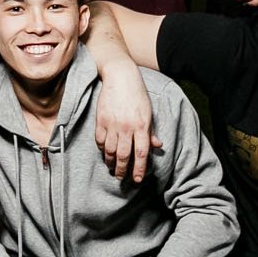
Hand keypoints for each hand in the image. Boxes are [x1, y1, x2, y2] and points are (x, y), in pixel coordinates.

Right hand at [93, 65, 159, 183]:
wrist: (121, 77)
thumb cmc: (137, 95)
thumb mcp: (148, 112)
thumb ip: (150, 132)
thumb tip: (157, 146)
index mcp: (142, 126)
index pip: (141, 153)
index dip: (139, 169)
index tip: (137, 179)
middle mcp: (127, 127)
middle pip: (124, 156)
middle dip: (123, 170)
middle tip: (121, 177)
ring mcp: (112, 124)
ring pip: (110, 151)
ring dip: (111, 162)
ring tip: (113, 168)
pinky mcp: (101, 120)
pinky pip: (100, 140)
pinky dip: (102, 149)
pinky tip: (105, 153)